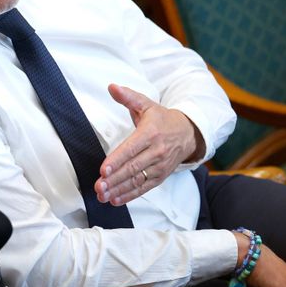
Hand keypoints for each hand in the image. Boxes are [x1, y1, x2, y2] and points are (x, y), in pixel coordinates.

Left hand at [95, 84, 203, 205]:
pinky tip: (116, 199)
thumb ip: (128, 97)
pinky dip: (130, 195)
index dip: (117, 160)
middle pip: (133, 168)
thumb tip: (112, 87)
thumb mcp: (146, 104)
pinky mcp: (161, 176)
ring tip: (102, 195)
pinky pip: (144, 188)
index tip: (103, 170)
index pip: (131, 149)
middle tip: (98, 187)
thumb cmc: (162, 119)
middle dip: (114, 179)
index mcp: (151, 133)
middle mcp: (157, 151)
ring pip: (137, 180)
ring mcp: (160, 166)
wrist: (188, 133)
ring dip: (119, 189)